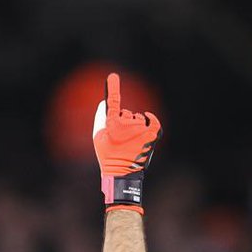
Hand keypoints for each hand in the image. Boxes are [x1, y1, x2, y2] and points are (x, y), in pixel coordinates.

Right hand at [93, 72, 161, 211]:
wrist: (121, 174)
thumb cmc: (108, 156)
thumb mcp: (98, 138)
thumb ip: (100, 118)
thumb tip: (105, 102)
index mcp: (112, 124)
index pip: (112, 102)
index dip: (112, 88)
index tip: (113, 76)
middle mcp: (128, 124)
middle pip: (126, 114)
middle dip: (124, 121)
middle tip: (120, 138)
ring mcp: (141, 129)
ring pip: (138, 119)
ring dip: (135, 125)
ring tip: (130, 141)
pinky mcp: (151, 135)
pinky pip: (153, 121)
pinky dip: (150, 119)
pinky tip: (148, 118)